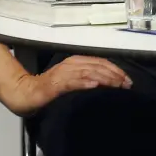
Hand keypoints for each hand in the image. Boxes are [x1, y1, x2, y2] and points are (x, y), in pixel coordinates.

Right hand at [2, 55, 129, 116]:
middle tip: (127, 85)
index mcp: (76, 62)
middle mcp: (71, 64)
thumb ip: (88, 79)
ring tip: (116, 85)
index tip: (128, 81)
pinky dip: (83, 83)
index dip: (116, 70)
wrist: (27, 94)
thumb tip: (110, 84)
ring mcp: (62, 73)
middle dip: (114, 75)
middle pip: (97, 66)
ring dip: (104, 78)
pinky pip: (71, 82)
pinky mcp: (54, 84)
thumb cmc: (51, 89)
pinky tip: (94, 86)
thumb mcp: (74, 81)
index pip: (100, 62)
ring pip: (87, 72)